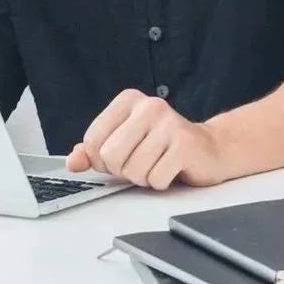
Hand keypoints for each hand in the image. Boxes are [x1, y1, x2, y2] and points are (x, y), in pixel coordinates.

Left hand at [66, 89, 229, 189]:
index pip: (93, 139)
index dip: (101, 159)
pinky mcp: (185, 145)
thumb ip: (94, 151)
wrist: (210, 149)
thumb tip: (73, 162)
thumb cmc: (162, 146)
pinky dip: (161, 182)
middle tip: (141, 162)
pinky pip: (156, 179)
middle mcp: (149, 106)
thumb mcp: (123, 142)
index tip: (119, 156)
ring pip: (133, 170)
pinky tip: (171, 169)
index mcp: (128, 100)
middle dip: (123, 169)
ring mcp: (169, 124)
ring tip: (157, 164)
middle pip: (111, 155)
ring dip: (144, 177)